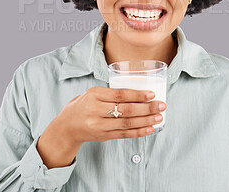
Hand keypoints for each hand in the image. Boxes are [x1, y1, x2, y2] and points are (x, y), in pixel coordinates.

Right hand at [37, 86, 166, 167]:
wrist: (66, 126)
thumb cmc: (82, 105)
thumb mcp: (92, 93)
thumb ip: (111, 93)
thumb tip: (138, 92)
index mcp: (94, 95)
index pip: (119, 95)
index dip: (137, 95)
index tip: (152, 94)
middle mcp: (96, 110)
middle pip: (126, 110)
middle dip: (146, 108)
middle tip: (161, 105)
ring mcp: (99, 125)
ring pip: (127, 123)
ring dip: (146, 121)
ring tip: (159, 117)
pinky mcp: (103, 136)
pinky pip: (123, 134)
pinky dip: (138, 132)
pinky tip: (149, 129)